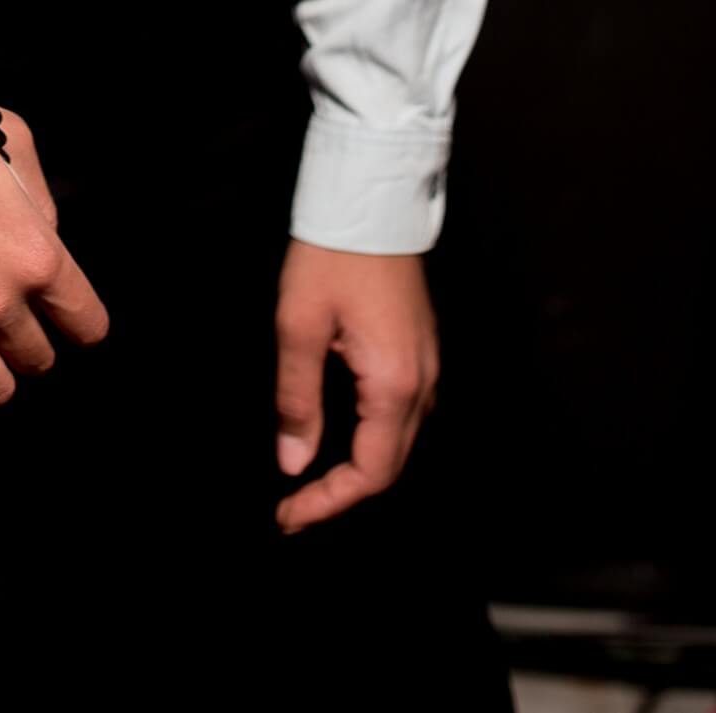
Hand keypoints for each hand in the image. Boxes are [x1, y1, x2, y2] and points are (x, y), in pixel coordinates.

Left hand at [273, 241, 439, 532]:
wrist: (371, 198)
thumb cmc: (331, 255)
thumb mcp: (299, 324)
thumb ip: (297, 399)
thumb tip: (294, 462)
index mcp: (394, 383)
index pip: (370, 472)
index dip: (329, 502)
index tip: (288, 515)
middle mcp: (422, 381)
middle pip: (390, 465)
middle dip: (343, 494)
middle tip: (294, 509)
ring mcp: (427, 363)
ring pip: (400, 441)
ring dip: (360, 469)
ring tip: (313, 482)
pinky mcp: (421, 347)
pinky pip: (403, 413)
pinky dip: (374, 439)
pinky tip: (342, 436)